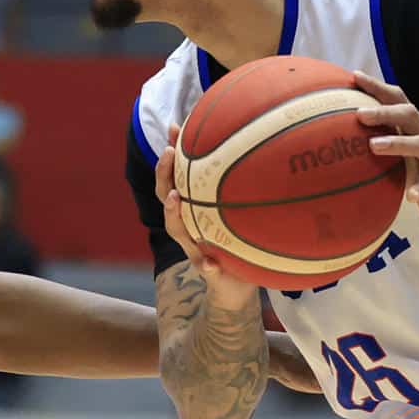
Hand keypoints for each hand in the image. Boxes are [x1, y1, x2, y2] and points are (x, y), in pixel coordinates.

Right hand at [156, 125, 261, 307]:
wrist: (236, 289)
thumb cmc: (240, 245)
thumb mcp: (240, 214)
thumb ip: (241, 189)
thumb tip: (254, 146)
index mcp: (194, 213)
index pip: (175, 180)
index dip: (172, 156)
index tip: (174, 130)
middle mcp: (189, 229)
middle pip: (167, 199)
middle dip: (164, 175)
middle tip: (168, 153)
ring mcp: (196, 250)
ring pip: (178, 231)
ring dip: (174, 214)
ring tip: (176, 199)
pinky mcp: (211, 274)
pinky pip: (207, 270)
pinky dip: (206, 266)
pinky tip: (210, 263)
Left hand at [352, 77, 418, 222]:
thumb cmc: (417, 166)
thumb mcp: (400, 146)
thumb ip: (377, 134)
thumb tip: (336, 125)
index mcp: (413, 125)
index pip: (397, 99)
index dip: (377, 86)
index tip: (354, 77)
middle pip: (409, 115)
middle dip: (385, 112)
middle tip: (359, 114)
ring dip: (398, 143)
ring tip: (374, 146)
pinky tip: (409, 194)